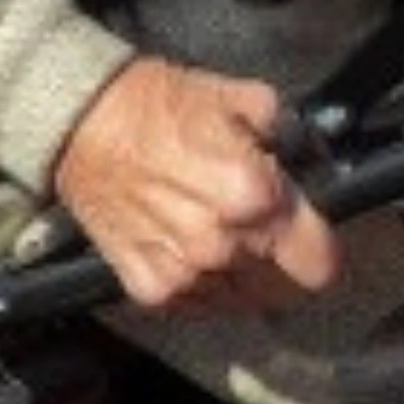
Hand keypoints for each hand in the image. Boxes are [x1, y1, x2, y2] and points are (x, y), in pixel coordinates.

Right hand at [53, 56, 338, 318]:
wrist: (81, 125)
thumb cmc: (159, 106)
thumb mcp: (244, 99)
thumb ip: (293, 135)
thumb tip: (317, 159)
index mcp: (254, 198)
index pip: (319, 265)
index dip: (321, 248)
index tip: (311, 234)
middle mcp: (221, 247)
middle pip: (282, 287)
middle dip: (281, 260)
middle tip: (263, 227)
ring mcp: (183, 275)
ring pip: (241, 300)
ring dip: (241, 275)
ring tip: (220, 231)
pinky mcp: (148, 290)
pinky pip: (197, 303)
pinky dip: (202, 283)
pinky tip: (189, 244)